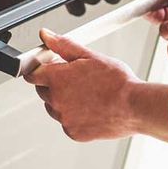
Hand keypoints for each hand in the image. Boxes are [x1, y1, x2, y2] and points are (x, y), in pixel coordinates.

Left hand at [23, 28, 139, 141]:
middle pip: (43, 90)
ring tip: (87, 93)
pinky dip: (74, 116)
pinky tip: (91, 107)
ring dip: (63, 100)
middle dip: (54, 83)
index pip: (32, 74)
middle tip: (76, 78)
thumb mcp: (90, 56)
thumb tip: (46, 35)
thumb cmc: (117, 82)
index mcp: (57, 79)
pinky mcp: (73, 132)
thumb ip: (63, 45)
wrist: (135, 106)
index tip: (46, 67)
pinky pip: (67, 122)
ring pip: (55, 107)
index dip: (39, 69)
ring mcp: (64, 119)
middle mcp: (56, 101)